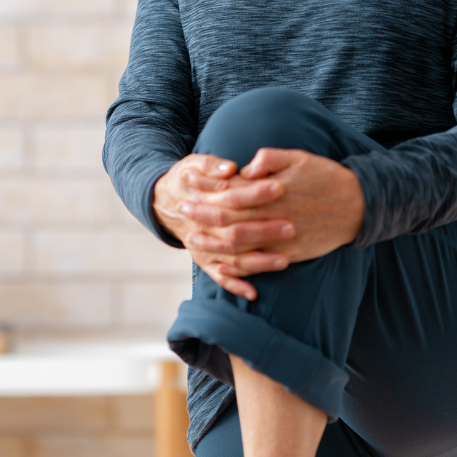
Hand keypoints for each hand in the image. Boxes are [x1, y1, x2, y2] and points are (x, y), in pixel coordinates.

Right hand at [153, 153, 294, 299]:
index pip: (232, 197)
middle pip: (235, 231)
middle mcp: (202, 228)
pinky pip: (219, 277)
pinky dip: (235, 286)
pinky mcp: (204, 260)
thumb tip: (230, 168)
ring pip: (231, 258)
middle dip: (264, 230)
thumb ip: (212, 164)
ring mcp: (203, 247)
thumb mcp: (194, 163)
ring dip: (257, 261)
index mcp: (202, 200)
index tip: (280, 187)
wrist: (165, 202)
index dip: (255, 192)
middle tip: (291, 227)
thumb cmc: (188, 179)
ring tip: (284, 260)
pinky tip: (253, 293)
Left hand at [181, 147, 363, 272]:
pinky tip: (221, 266)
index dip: (208, 186)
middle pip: (229, 219)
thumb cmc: (326, 177)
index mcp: (273, 191)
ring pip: (240, 245)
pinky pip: (259, 265)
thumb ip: (270, 159)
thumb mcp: (300, 158)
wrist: (358, 206)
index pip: (231, 190)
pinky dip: (238, 268)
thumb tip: (246, 166)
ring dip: (213, 243)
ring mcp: (281, 239)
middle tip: (182, 209)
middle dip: (203, 214)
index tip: (188, 180)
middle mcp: (274, 216)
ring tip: (192, 239)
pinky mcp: (290, 254)